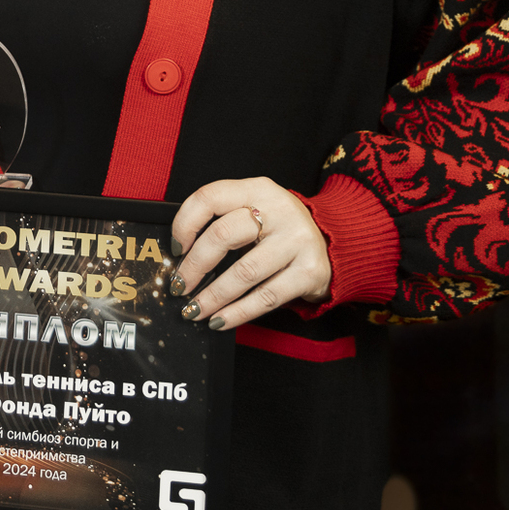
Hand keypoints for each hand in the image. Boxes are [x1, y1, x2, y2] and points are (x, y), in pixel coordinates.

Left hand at [169, 179, 331, 331]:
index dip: (184, 224)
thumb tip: (179, 256)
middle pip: (223, 236)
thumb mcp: (255, 210)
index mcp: (257, 189)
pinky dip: (238, 313)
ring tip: (194, 310)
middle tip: (179, 287)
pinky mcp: (310, 271)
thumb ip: (223, 220)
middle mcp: (279, 210)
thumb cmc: (279, 229)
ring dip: (213, 297)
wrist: (334, 243)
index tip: (174, 249)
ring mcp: (298, 241)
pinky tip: (219, 320)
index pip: (209, 197)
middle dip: (194, 266)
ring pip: (243, 272)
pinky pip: (266, 297)